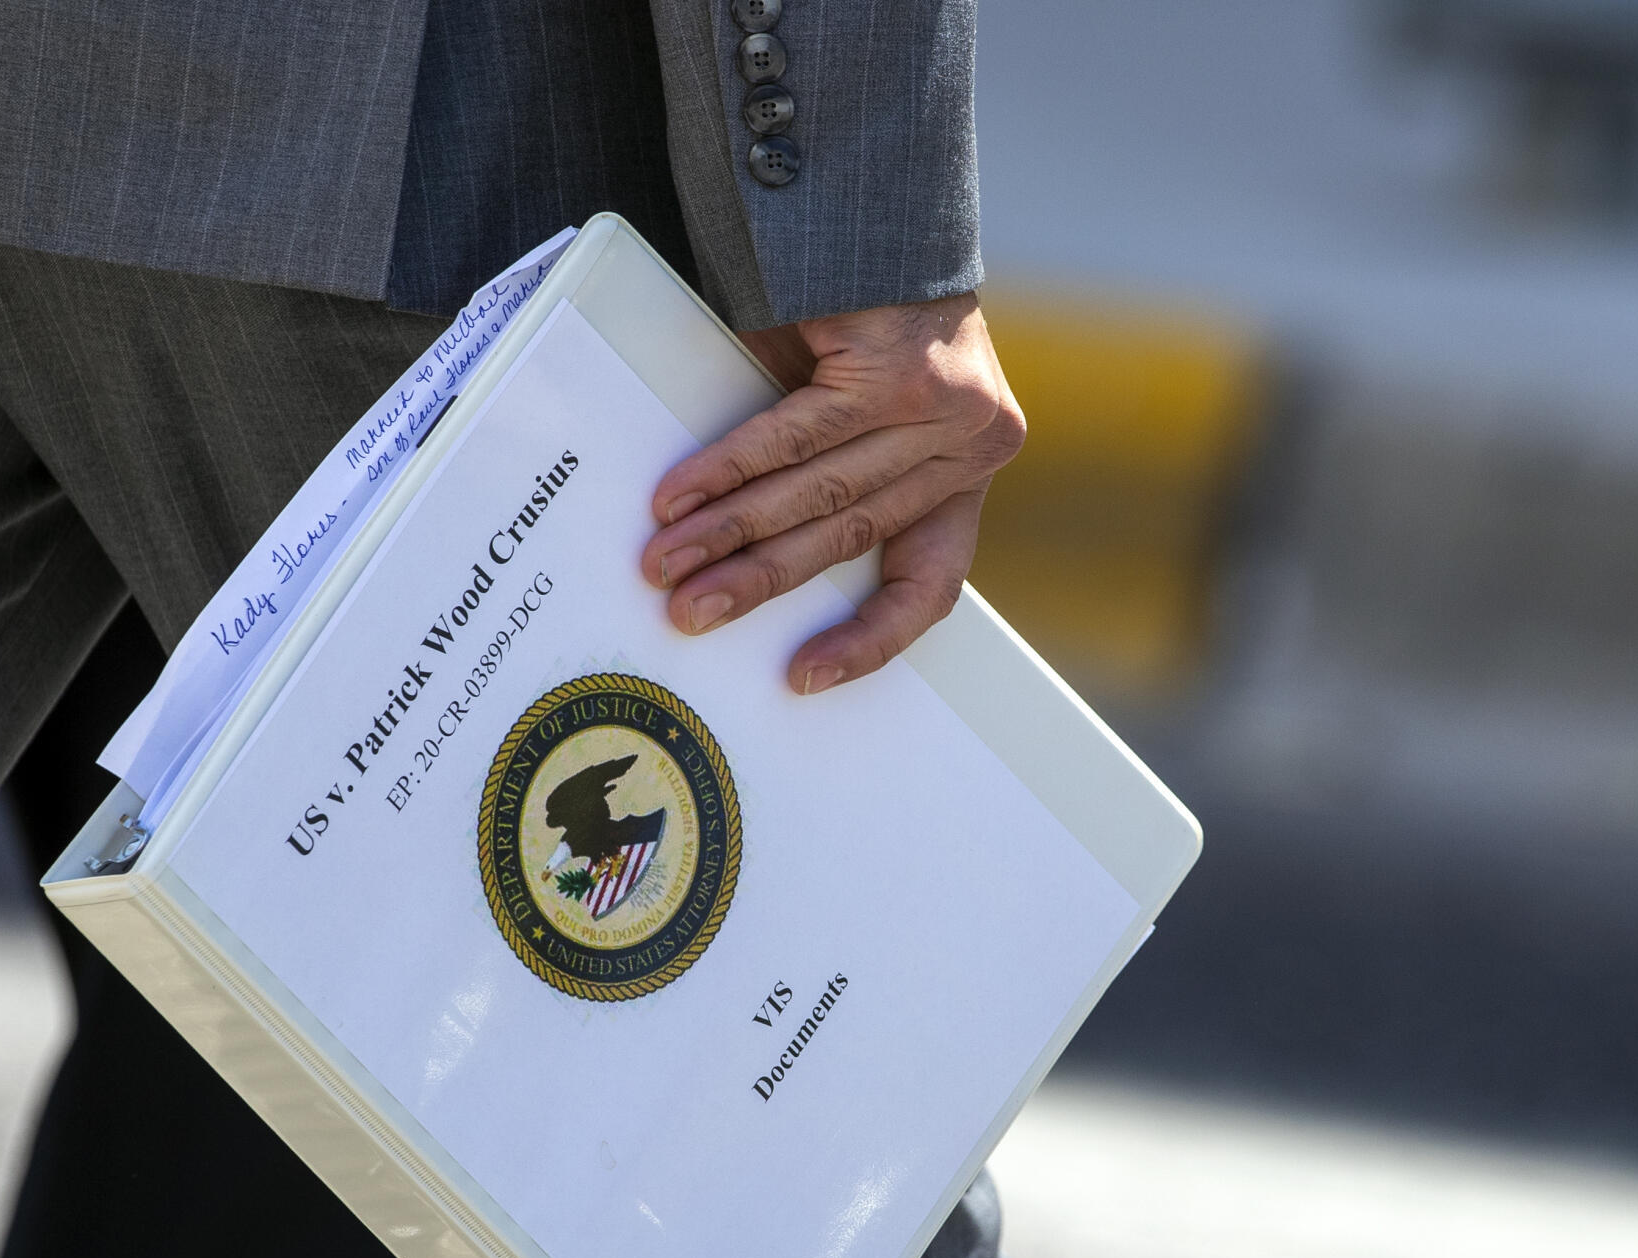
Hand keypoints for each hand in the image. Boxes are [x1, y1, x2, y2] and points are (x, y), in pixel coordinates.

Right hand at [641, 292, 1023, 692]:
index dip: (869, 638)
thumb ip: (829, 474)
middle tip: (688, 612)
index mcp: (967, 466)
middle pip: (848, 535)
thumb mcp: (855, 408)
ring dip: (728, 532)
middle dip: (756, 580)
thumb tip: (745, 563)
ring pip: (817, 493)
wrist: (870, 200)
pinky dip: (727, 471)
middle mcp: (971, 443)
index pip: (930, 579)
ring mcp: (943, 408)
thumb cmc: (852, 312)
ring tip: (666, 562)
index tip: (806, 677)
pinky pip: (794, 438)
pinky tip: (678, 497)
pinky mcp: (897, 371)